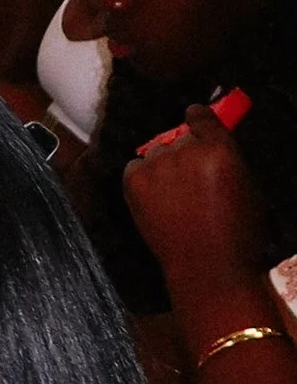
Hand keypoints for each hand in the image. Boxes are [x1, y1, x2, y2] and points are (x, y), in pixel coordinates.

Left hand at [126, 104, 273, 297]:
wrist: (208, 268)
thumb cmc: (237, 234)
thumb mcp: (248, 188)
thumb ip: (229, 159)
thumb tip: (214, 142)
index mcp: (220, 149)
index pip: (201, 115)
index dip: (197, 119)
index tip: (194, 120)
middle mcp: (186, 150)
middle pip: (179, 138)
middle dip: (185, 153)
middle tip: (191, 180)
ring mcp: (158, 165)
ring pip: (156, 154)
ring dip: (163, 167)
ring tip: (174, 197)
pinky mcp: (134, 180)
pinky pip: (135, 168)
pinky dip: (143, 179)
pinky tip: (156, 200)